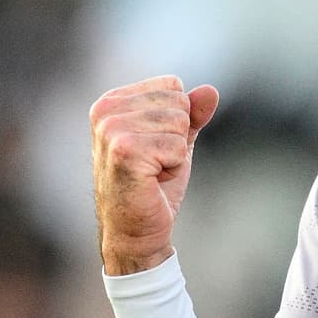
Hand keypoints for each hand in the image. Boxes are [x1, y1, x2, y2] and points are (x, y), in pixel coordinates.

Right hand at [90, 77, 219, 274]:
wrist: (136, 230)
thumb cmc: (153, 186)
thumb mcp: (176, 141)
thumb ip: (192, 114)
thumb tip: (211, 90)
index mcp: (111, 102)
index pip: (172, 86)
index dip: (176, 121)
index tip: (155, 147)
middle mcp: (106, 110)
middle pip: (178, 102)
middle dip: (177, 137)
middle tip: (155, 164)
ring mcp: (112, 129)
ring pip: (179, 123)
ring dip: (175, 154)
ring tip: (153, 172)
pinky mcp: (124, 151)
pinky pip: (178, 146)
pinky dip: (174, 167)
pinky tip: (153, 181)